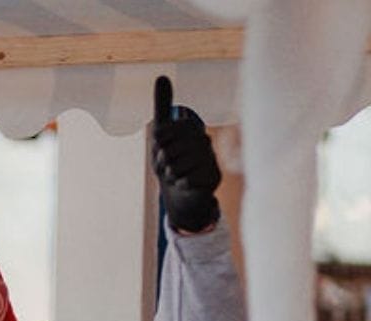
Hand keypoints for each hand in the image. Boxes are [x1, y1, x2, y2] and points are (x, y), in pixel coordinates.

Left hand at [152, 76, 220, 233]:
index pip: (161, 133)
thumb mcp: (162, 134)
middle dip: (161, 162)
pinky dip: (181, 184)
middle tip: (169, 167)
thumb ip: (162, 106)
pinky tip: (186, 184)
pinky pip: (186, 179)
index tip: (163, 149)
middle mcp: (204, 140)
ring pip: (176, 165)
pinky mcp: (214, 178)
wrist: (183, 195)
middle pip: (168, 150)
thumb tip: (162, 75)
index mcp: (192, 128)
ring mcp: (211, 159)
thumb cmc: (173, 161)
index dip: (157, 145)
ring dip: (170, 175)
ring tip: (177, 176)